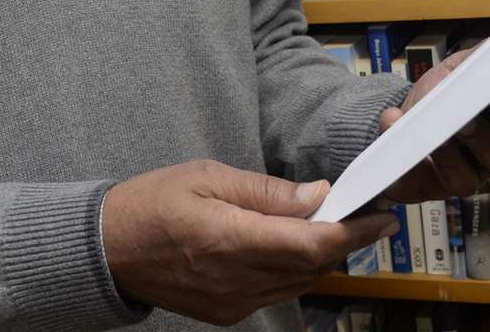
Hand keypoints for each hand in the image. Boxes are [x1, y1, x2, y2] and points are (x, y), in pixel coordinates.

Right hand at [102, 159, 397, 324]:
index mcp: (230, 241)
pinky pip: (277, 292)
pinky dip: (295, 269)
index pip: (310, 244)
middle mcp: (237, 280)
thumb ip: (265, 190)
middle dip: (347, 240)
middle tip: (369, 213)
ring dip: (323, 255)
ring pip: (299, 283)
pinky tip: (294, 245)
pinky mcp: (227, 313)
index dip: (353, 232)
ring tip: (337, 224)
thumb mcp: (207, 176)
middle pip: (313, 266)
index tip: (381, 215)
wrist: (108, 250)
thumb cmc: (152, 203)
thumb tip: (317, 194)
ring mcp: (233, 303)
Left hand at [379, 47, 489, 202]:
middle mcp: (485, 159)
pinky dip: (402, 155)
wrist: (395, 117)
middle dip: (487, 140)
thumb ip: (477, 59)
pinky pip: (414, 182)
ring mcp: (456, 178)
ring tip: (429, 128)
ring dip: (447, 153)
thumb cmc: (435, 97)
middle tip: (468, 120)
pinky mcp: (421, 188)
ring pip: (464, 180)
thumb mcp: (455, 69)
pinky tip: (393, 121)